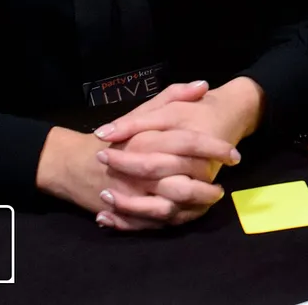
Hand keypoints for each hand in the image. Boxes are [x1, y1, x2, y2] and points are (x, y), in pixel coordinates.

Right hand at [89, 79, 258, 230]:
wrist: (72, 165)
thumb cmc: (114, 138)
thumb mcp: (142, 112)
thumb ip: (173, 96)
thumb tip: (203, 85)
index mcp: (147, 142)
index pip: (189, 144)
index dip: (215, 149)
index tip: (235, 154)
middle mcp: (140, 171)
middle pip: (183, 183)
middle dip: (209, 186)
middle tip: (225, 185)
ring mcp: (134, 196)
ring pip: (173, 207)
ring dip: (196, 206)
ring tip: (212, 198)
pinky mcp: (127, 214)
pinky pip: (157, 222)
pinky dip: (177, 219)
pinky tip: (192, 211)